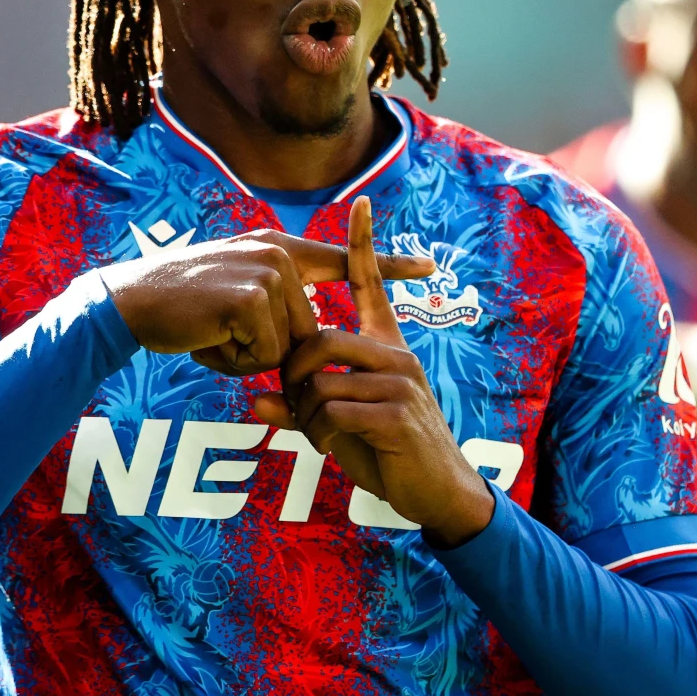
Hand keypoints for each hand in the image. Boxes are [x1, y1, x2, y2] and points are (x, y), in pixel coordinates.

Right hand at [102, 228, 433, 376]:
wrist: (129, 302)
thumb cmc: (179, 309)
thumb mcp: (233, 297)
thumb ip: (273, 306)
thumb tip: (304, 343)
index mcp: (278, 249)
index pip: (340, 259)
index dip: (388, 264)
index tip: (430, 267)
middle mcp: (278, 253)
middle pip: (308, 330)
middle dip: (268, 351)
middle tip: (221, 331)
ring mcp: (268, 272)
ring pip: (288, 347)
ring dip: (249, 356)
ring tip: (213, 331)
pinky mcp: (254, 296)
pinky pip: (264, 355)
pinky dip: (235, 359)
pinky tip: (208, 335)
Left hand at [252, 197, 495, 545]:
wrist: (439, 493)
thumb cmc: (390, 455)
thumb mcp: (341, 427)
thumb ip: (303, 409)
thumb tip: (258, 404)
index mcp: (388, 348)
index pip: (372, 285)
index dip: (363, 244)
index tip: (360, 202)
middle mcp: (397, 355)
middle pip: (321, 339)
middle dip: (293, 374)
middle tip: (293, 404)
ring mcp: (401, 381)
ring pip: (322, 380)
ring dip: (307, 413)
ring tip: (321, 434)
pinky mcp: (397, 412)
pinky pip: (334, 411)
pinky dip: (321, 433)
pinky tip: (335, 446)